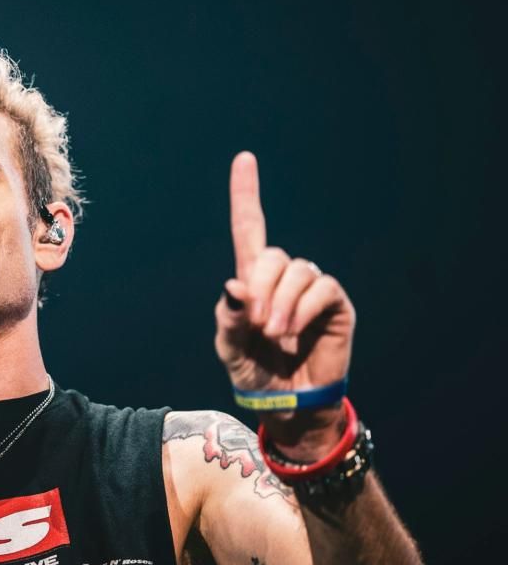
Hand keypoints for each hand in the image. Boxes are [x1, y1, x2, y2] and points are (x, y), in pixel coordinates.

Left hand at [214, 153, 355, 447]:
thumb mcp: (230, 349)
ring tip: (276, 337)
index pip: (250, 229)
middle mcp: (283, 277)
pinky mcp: (336, 304)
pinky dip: (302, 310)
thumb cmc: (255, 375)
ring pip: (296, 271)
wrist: (288, 406)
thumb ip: (228, 319)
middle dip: (259, 288)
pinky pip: (321, 289)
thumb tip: (235, 285)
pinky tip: (296, 335)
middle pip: (270, 255)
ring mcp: (311, 288)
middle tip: (258, 327)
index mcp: (252, 281)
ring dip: (281, 304)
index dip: (246, 194)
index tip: (244, 158)